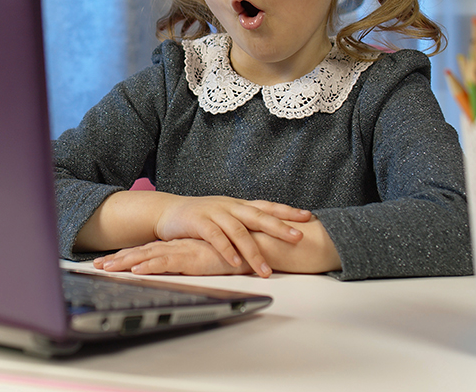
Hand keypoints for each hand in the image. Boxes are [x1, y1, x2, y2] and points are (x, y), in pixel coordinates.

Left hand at [94, 238, 252, 275]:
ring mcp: (182, 251)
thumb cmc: (230, 252)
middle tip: (97, 265)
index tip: (108, 261)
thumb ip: (190, 259)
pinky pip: (166, 262)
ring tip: (107, 268)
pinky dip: (150, 265)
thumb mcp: (204, 257)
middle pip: (140, 252)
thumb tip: (178, 266)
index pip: (146, 251)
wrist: (251, 244)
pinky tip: (136, 269)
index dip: (125, 256)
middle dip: (117, 259)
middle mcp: (176, 247)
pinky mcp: (192, 258)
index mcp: (177, 246)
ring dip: (126, 263)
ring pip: (147, 257)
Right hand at [152, 196, 309, 277]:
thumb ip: (244, 223)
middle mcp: (229, 206)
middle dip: (279, 227)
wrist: (167, 211)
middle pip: (258, 215)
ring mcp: (214, 213)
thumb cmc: (199, 217)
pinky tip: (236, 263)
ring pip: (239, 231)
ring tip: (265, 270)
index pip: (267, 206)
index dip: (287, 211)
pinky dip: (226, 250)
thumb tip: (272, 233)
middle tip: (298, 237)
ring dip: (253, 251)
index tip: (308, 217)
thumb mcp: (225, 216)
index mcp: (238, 205)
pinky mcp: (198, 222)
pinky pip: (215, 237)